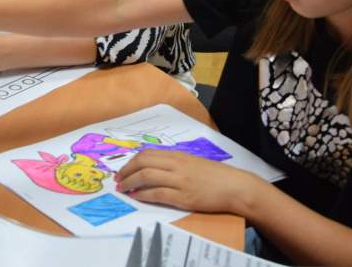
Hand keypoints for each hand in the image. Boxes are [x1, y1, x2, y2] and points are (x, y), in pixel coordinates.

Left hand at [114, 149, 263, 215]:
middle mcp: (176, 165)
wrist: (234, 186)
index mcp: (178, 156)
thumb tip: (154, 166)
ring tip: (123, 189)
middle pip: (143, 162)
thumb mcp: (192, 162)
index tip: (123, 169)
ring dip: (131, 183)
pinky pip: (157, 193)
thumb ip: (174, 163)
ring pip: (147, 176)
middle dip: (126, 171)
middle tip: (118, 180)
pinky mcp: (184, 196)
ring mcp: (180, 180)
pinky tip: (137, 197)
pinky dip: (144, 195)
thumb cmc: (214, 175)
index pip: (147, 154)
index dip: (131, 161)